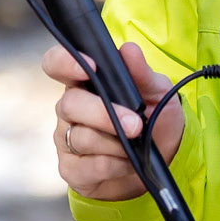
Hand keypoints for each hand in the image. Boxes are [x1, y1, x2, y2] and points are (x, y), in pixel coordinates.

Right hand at [44, 41, 184, 200]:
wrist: (163, 159)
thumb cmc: (153, 118)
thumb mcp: (157, 92)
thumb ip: (142, 73)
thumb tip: (129, 50)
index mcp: (83, 83)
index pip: (56, 65)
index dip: (64, 63)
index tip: (88, 67)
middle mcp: (69, 110)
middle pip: (70, 105)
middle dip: (104, 115)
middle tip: (135, 125)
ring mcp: (66, 140)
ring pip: (80, 138)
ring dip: (114, 144)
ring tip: (136, 146)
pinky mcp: (71, 170)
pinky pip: (84, 167)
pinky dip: (111, 166)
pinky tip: (127, 163)